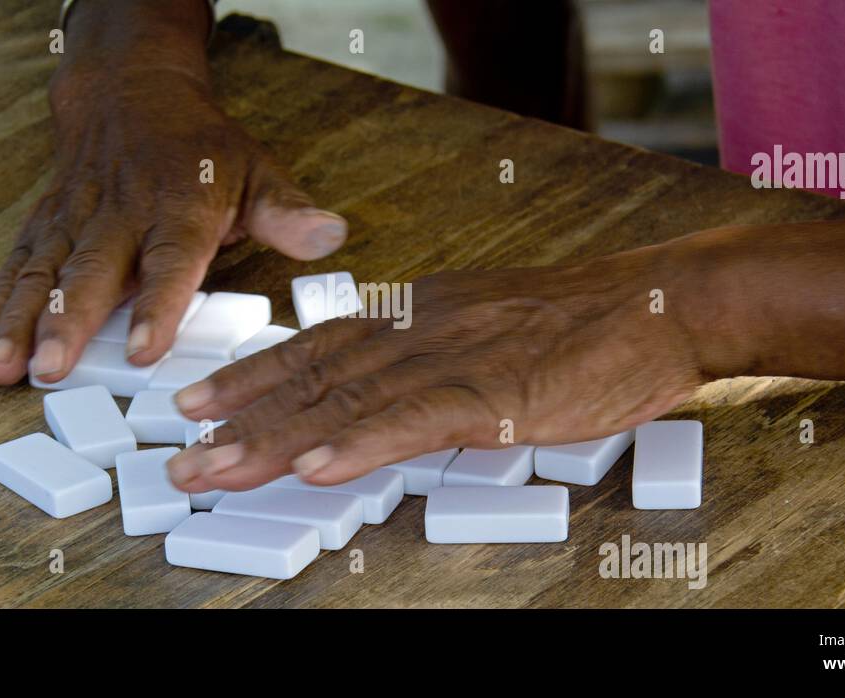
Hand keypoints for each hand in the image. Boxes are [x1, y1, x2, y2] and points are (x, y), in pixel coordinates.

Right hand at [0, 58, 345, 384]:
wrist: (131, 89)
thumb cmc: (203, 149)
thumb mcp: (256, 171)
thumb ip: (287, 213)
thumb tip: (331, 236)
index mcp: (180, 208)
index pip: (169, 261)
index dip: (157, 306)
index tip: (145, 351)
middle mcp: (121, 214)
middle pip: (90, 271)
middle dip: (67, 321)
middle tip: (50, 369)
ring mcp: (76, 218)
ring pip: (41, 269)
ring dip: (18, 319)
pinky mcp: (46, 222)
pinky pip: (16, 262)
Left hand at [165, 245, 713, 491]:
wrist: (661, 304)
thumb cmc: (584, 324)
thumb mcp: (491, 329)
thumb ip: (436, 355)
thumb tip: (392, 395)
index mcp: (419, 313)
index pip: (319, 346)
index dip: (254, 376)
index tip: (202, 403)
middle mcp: (420, 328)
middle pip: (314, 376)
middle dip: (240, 418)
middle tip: (182, 453)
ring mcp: (454, 357)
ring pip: (345, 400)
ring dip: (273, 437)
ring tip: (215, 468)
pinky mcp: (494, 391)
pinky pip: (412, 420)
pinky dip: (358, 444)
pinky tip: (312, 466)